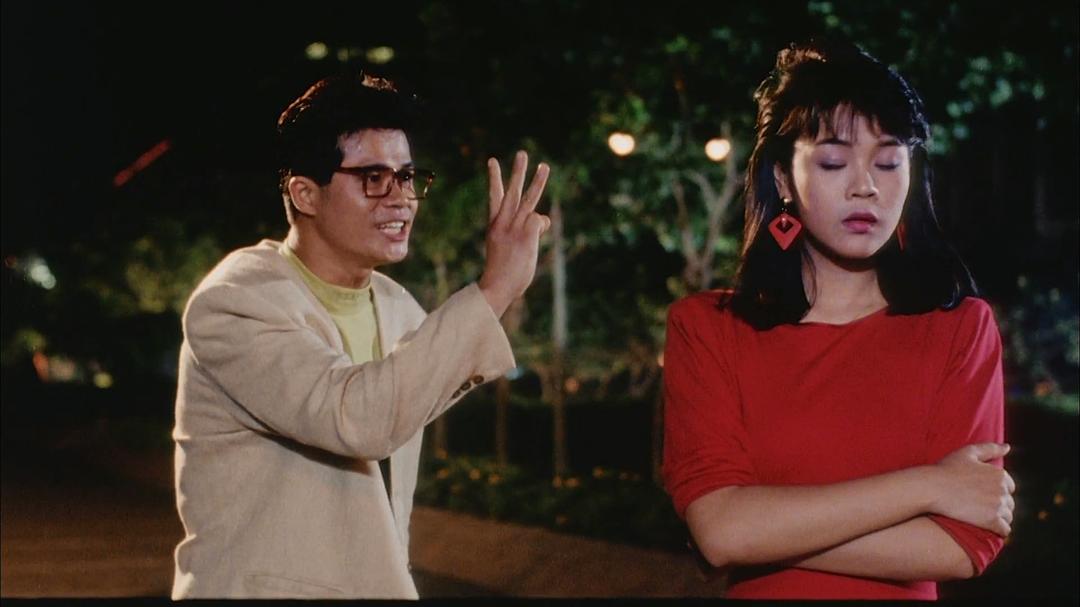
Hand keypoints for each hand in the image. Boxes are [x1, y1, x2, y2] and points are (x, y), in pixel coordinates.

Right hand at [478, 151, 550, 316]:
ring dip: (537, 181)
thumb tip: (543, 220)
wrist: (497, 286)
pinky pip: (540, 221)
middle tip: (522, 153)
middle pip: (511, 191)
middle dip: (517, 172)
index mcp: (494, 225)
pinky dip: (542, 226)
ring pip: (528, 199)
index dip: (495, 179)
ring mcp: (514, 227)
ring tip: (544, 165)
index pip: (494, 197)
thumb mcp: (508, 248)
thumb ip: (524, 230)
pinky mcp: (526, 233)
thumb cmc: (502, 273)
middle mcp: (503, 222)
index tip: (493, 160)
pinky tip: (536, 236)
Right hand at [929, 443, 1015, 536]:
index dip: (995, 491)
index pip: (1009, 487)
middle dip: (998, 505)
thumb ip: (990, 448)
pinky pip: (1004, 529)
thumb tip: (1007, 447)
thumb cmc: (946, 469)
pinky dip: (998, 529)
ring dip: (999, 518)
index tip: (981, 494)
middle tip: (979, 507)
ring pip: (1008, 516)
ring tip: (981, 517)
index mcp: (1000, 474)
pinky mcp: (992, 521)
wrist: (931, 488)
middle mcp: (1002, 490)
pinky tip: (987, 528)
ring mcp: (998, 506)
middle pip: (1009, 502)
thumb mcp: (967, 453)